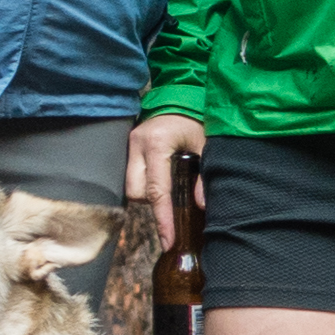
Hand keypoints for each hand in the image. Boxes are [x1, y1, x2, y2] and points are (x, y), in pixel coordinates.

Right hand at [127, 112, 207, 238]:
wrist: (181, 93)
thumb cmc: (196, 118)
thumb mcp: (206, 144)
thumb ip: (204, 175)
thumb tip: (201, 206)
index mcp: (157, 144)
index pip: (156, 191)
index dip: (162, 219)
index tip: (168, 241)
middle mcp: (138, 145)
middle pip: (136, 192)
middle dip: (153, 204)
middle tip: (173, 206)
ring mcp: (130, 145)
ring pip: (130, 186)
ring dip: (148, 195)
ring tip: (168, 192)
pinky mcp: (128, 145)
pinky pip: (131, 176)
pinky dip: (144, 185)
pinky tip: (159, 184)